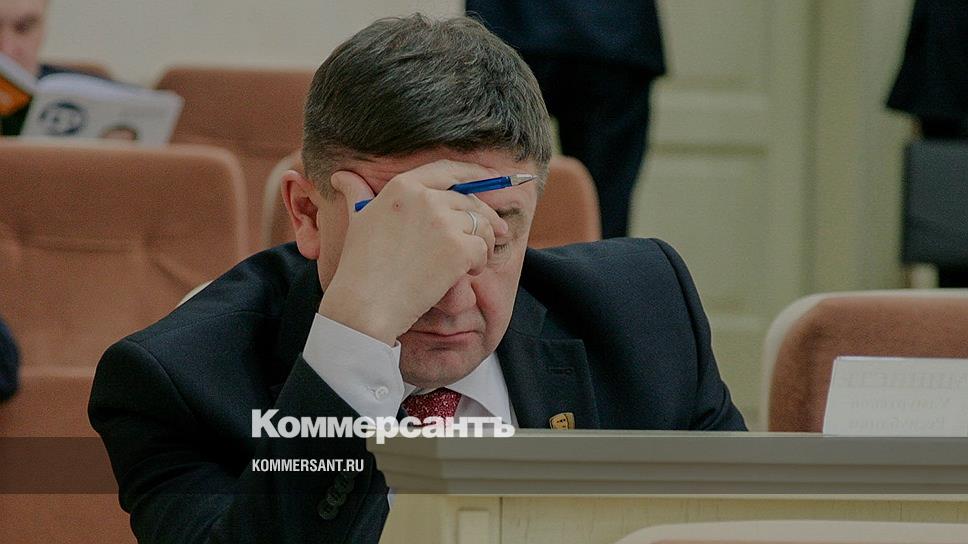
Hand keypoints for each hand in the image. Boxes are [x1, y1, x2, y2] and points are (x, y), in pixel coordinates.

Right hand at [318, 160, 509, 344]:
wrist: (365, 304)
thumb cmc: (359, 267)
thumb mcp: (356, 221)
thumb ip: (357, 194)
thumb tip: (341, 175)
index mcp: (402, 186)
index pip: (448, 169)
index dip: (475, 173)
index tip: (493, 179)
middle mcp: (425, 198)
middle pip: (471, 201)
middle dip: (488, 217)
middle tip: (499, 232)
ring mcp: (443, 222)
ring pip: (482, 226)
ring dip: (484, 245)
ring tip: (473, 263)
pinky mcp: (458, 248)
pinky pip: (483, 250)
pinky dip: (481, 264)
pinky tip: (467, 275)